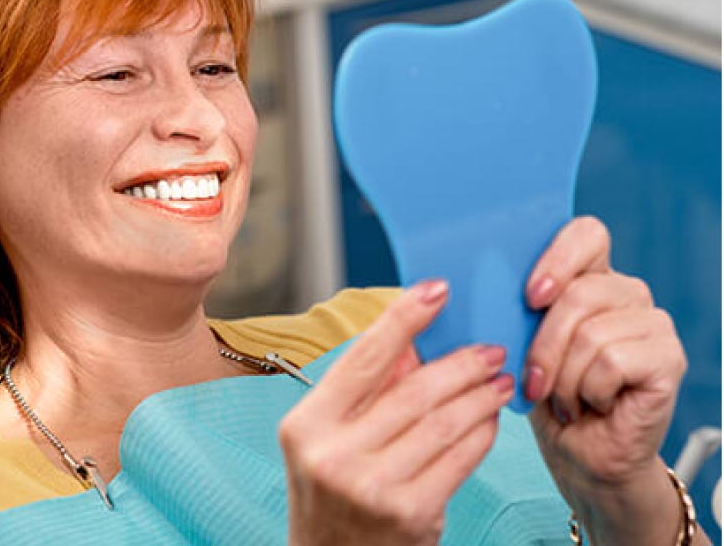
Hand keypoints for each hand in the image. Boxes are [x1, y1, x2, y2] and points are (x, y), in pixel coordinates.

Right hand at [279, 281, 513, 545]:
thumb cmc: (332, 496)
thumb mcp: (330, 440)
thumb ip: (367, 392)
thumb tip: (417, 340)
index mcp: (306, 425)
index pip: (363, 359)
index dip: (403, 318)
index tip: (437, 289)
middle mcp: (333, 455)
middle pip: (412, 390)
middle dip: (460, 363)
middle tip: (490, 348)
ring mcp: (372, 488)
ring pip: (443, 423)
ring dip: (479, 395)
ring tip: (499, 380)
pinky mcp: (411, 515)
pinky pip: (459, 459)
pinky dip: (482, 433)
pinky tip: (490, 419)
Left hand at [523, 216, 695, 544]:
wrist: (578, 455)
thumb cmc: (545, 396)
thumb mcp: (519, 343)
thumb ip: (514, 308)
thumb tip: (479, 284)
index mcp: (590, 276)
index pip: (586, 234)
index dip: (557, 258)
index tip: (530, 297)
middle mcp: (627, 293)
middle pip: (580, 293)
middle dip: (544, 345)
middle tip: (535, 381)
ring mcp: (652, 324)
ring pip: (592, 333)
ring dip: (564, 377)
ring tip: (565, 398)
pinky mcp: (668, 358)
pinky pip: (612, 360)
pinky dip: (589, 390)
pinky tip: (594, 404)